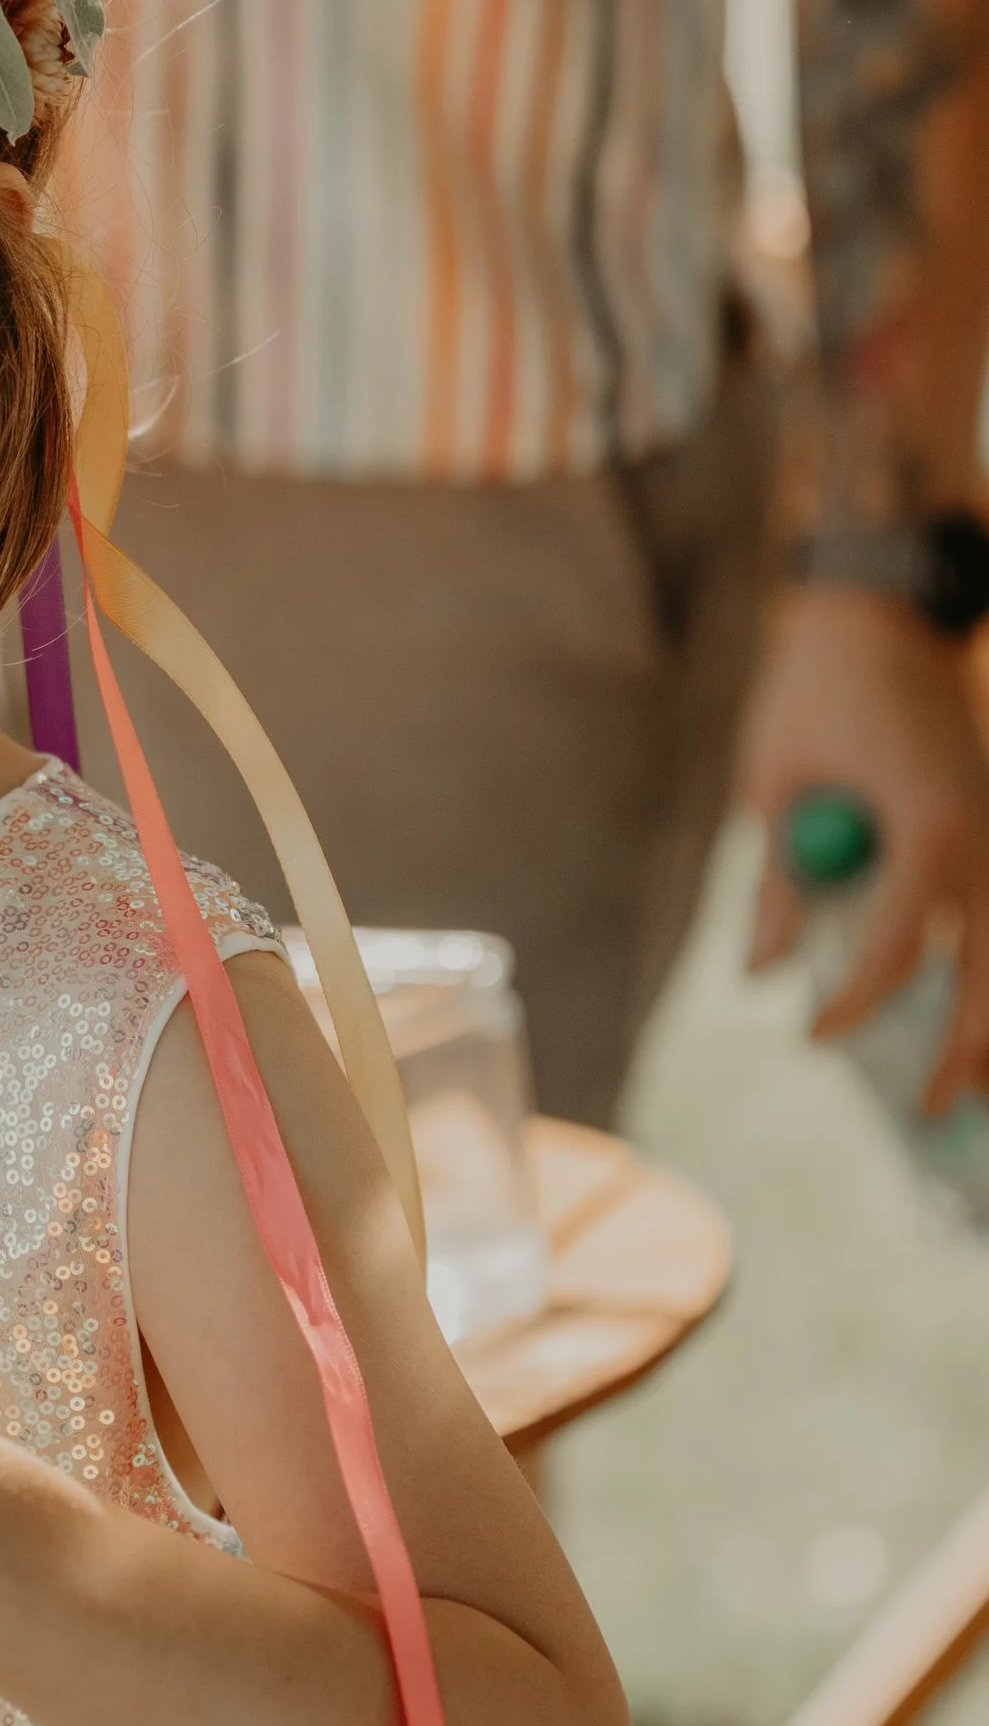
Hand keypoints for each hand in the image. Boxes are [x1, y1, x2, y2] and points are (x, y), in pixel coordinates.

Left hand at [738, 582, 988, 1103]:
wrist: (884, 616)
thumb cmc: (817, 691)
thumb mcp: (777, 781)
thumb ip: (778, 879)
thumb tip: (760, 972)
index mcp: (928, 824)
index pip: (897, 944)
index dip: (855, 999)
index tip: (815, 1035)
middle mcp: (986, 835)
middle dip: (967, 1046)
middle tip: (934, 1109)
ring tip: (977, 1089)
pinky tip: (986, 1007)